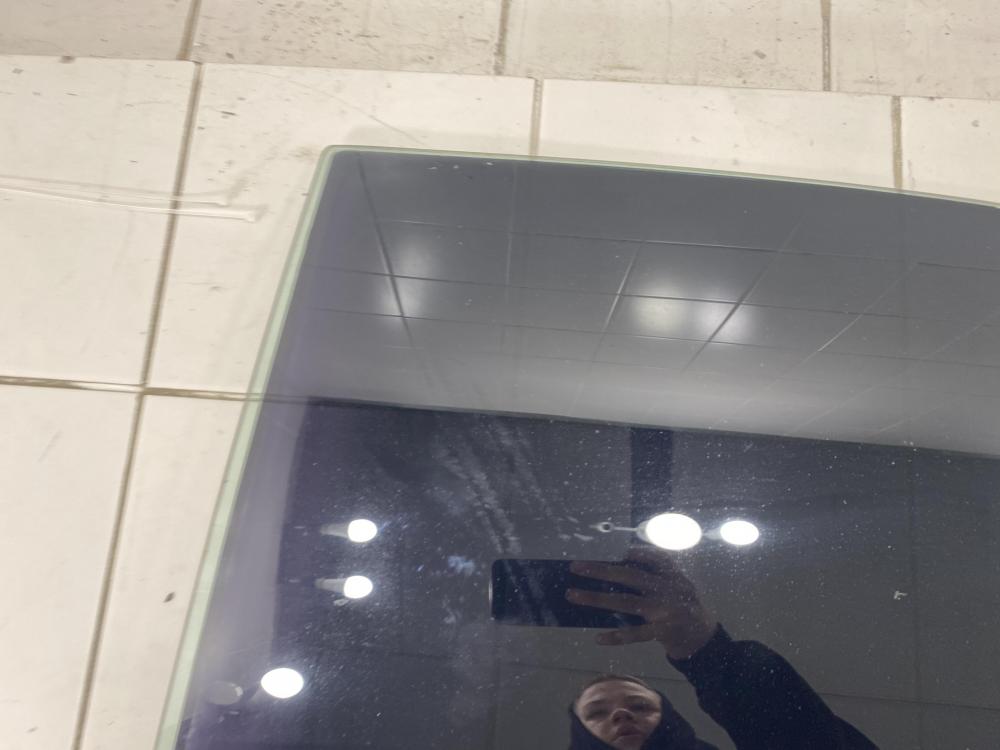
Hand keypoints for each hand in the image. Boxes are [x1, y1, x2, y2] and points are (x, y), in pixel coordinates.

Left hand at [566, 546, 716, 659]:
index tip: (602, 547)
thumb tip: (613, 568)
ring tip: (573, 595)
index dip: (625, 551)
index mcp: (671, 573)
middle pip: (629, 576)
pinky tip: (598, 638)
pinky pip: (635, 634)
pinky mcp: (663, 631)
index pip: (647, 556)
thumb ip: (653, 574)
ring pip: (625, 602)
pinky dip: (616, 636)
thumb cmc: (681, 605)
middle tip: (576, 566)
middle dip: (600, 570)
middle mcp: (668, 588)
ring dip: (595, 599)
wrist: (704, 636)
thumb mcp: (675, 583)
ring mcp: (665, 610)